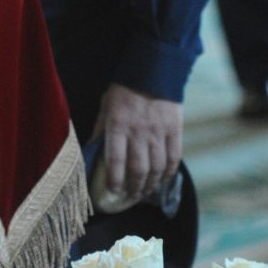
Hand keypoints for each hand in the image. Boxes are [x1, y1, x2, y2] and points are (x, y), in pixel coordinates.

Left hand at [95, 84, 182, 201]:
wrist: (153, 71)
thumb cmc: (123, 91)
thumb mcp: (105, 107)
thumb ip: (100, 130)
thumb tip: (91, 153)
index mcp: (118, 125)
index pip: (115, 160)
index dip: (114, 180)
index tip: (113, 191)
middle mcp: (139, 131)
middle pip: (138, 168)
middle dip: (134, 187)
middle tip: (131, 195)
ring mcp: (159, 132)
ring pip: (157, 167)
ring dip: (151, 184)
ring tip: (145, 191)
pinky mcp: (175, 130)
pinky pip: (174, 157)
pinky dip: (169, 173)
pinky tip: (163, 179)